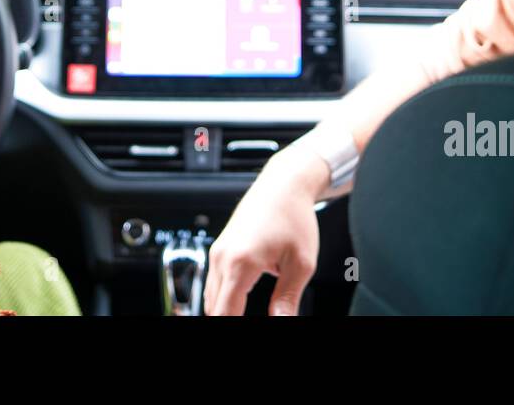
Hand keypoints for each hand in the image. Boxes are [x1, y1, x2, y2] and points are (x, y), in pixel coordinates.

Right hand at [204, 146, 325, 315]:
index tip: (246, 329)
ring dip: (225, 311)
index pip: (226, 314)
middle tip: (249, 319)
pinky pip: (214, 283)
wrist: (284, 184)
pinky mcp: (220, 248)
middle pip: (214, 309)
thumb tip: (281, 321)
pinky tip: (241, 303)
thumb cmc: (294, 216)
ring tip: (244, 314)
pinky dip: (224, 298)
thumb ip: (288, 299)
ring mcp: (219, 251)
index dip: (234, 327)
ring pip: (211, 297)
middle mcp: (223, 257)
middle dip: (229, 320)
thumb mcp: (301, 263)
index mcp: (241, 263)